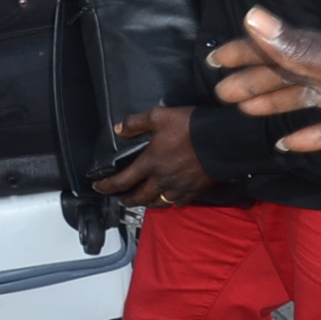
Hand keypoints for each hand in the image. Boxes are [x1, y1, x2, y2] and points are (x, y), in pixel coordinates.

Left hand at [91, 105, 211, 206]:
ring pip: (158, 203)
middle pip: (138, 198)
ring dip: (147, 203)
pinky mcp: (195, 190)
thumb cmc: (191, 127)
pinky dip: (170, 202)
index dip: (106, 186)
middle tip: (120, 198)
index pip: (121, 181)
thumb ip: (136, 123)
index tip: (98, 187)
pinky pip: (178, 203)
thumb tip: (120, 128)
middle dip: (126, 200)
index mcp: (149, 163)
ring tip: (142, 199)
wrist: (222, 140)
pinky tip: (168, 197)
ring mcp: (179, 187)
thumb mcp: (158, 116)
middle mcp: (162, 180)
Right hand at [210, 6, 320, 171]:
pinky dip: (308, 136)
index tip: (215, 59)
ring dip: (274, 103)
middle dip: (253, 78)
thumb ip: (300, 49)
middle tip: (220, 91)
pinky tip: (290, 145)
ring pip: (305, 98)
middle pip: (287, 72)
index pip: (279, 46)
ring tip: (245, 113)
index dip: (246, 51)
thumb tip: (252, 17)